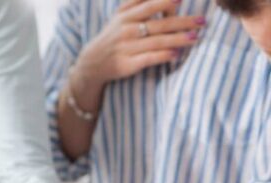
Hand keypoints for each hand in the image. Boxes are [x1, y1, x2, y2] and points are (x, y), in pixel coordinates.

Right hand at [75, 0, 204, 88]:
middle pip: (159, 24)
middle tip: (201, 21)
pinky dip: (163, 56)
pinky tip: (176, 54)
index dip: (167, 2)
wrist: (92, 63)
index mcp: (126, 16)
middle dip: (182, 22)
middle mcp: (126, 31)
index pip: (150, 5)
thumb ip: (138, 1)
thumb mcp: (121, 14)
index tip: (183, 0)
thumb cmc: (113, 36)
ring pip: (157, 42)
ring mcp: (126, 49)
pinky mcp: (127, 65)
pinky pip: (148, 59)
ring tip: (195, 37)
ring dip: (178, 39)